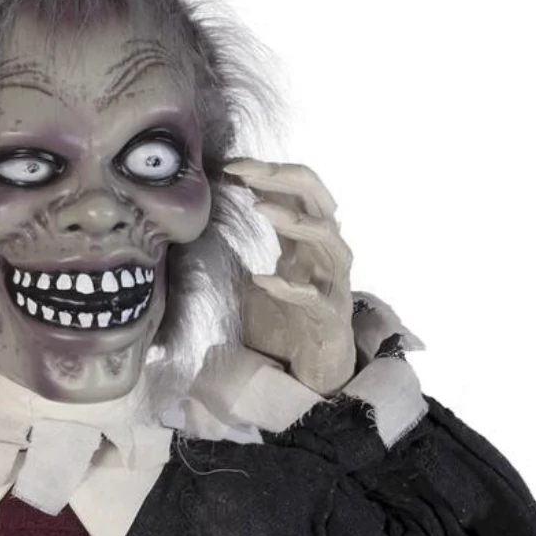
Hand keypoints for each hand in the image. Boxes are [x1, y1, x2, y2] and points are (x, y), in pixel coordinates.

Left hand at [223, 158, 356, 395]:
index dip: (268, 172)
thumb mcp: (255, 279)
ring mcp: (333, 284)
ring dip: (295, 221)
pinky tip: (261, 280)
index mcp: (307, 240)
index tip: (231, 165)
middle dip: (284, 180)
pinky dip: (289, 288)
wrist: (311, 370)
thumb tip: (202, 230)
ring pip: (329, 239)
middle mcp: (326, 254)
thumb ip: (241, 252)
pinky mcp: (330, 317)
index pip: (297, 190)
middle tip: (248, 172)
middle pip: (318, 200)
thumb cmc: (285, 322)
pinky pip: (315, 297)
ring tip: (260, 209)